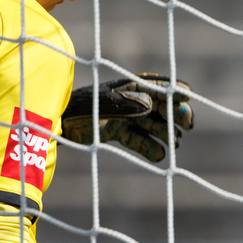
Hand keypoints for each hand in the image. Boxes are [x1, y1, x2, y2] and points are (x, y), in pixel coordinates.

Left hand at [62, 73, 193, 162]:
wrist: (53, 126)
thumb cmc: (77, 110)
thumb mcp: (101, 106)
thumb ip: (124, 104)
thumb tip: (149, 104)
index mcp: (126, 88)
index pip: (155, 86)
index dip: (172, 89)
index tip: (188, 93)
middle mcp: (128, 102)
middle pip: (160, 107)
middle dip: (176, 114)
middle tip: (189, 124)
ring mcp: (124, 118)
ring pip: (153, 125)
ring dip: (166, 133)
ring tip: (175, 142)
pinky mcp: (118, 133)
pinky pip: (139, 141)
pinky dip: (150, 149)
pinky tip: (159, 157)